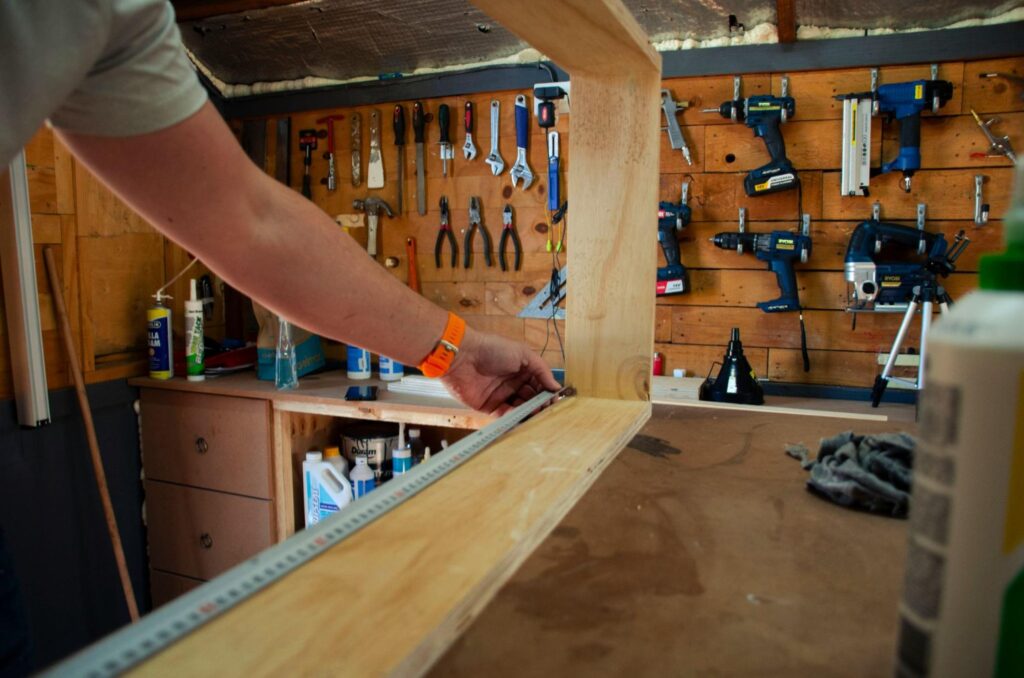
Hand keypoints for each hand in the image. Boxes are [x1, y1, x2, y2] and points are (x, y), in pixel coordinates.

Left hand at [441, 328, 560, 413]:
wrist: (463, 357)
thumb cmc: (494, 350)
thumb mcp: (523, 354)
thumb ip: (542, 370)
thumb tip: (557, 387)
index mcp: (522, 370)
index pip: (540, 384)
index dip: (547, 393)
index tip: (555, 401)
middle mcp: (513, 383)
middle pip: (531, 399)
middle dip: (539, 404)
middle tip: (545, 409)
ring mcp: (501, 396)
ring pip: (520, 408)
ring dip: (528, 412)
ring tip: (533, 413)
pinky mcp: (489, 407)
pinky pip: (504, 415)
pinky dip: (512, 416)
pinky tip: (518, 415)